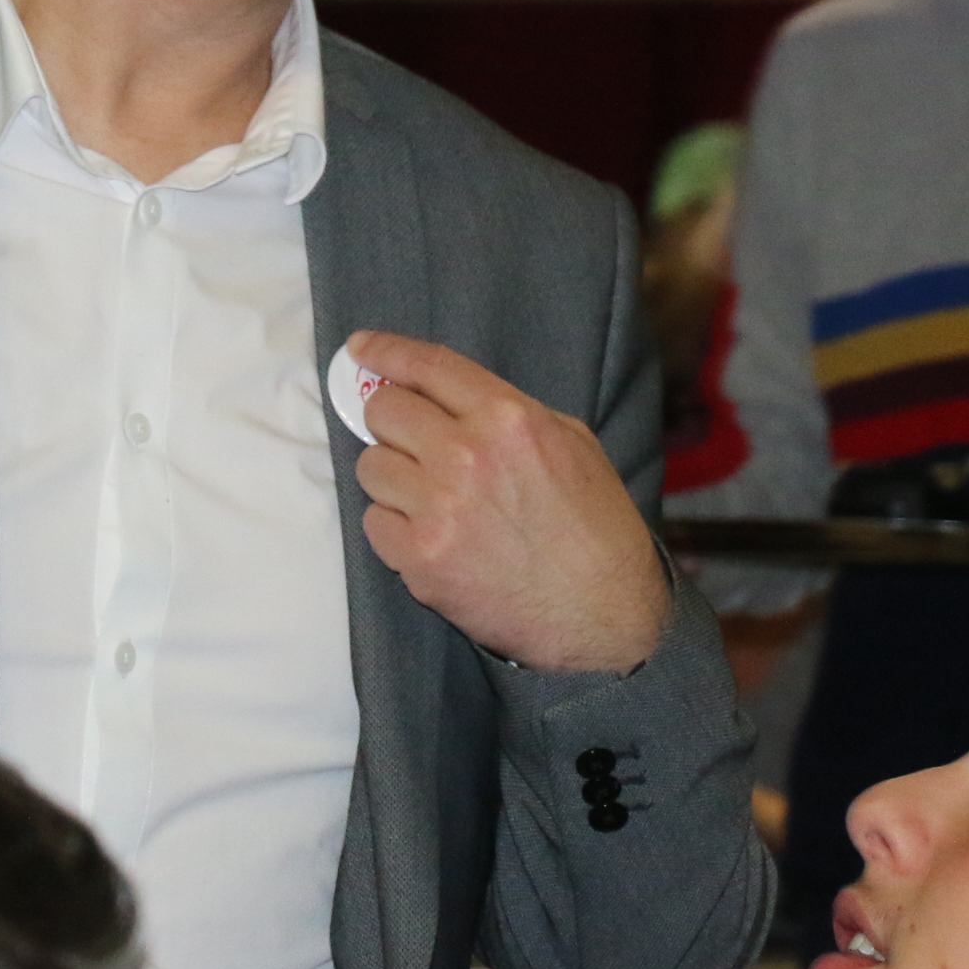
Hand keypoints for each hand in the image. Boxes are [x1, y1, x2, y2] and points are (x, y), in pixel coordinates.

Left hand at [347, 327, 668, 675]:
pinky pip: (374, 522)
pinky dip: (395, 528)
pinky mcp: (420, 559)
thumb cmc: (596, 529)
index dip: (386, 351)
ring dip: (395, 478)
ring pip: (371, 466)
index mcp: (508, 419)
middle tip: (417, 445)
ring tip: (434, 500)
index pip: (428, 366)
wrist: (607, 619)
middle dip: (395, 423)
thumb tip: (441, 396)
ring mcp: (438, 510)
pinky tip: (432, 537)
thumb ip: (506, 412)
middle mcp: (466, 456)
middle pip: (384, 411)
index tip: (361, 348)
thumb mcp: (573, 445)